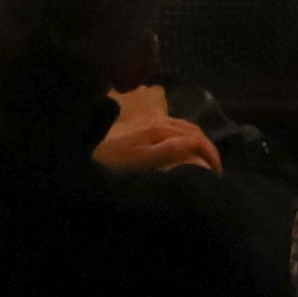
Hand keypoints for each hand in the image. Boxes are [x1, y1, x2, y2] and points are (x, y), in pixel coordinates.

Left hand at [95, 90, 219, 174]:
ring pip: (182, 127)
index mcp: (160, 129)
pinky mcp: (141, 129)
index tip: (217, 175)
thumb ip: (169, 150)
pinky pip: (171, 129)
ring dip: (197, 142)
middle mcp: (157, 122)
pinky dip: (184, 138)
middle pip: (192, 129)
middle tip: (215, 170)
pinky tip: (181, 150)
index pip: (196, 137)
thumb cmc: (111, 162)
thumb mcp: (141, 160)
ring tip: (203, 162)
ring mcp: (149, 124)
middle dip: (207, 147)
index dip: (210, 154)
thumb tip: (197, 145)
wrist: (80, 153)